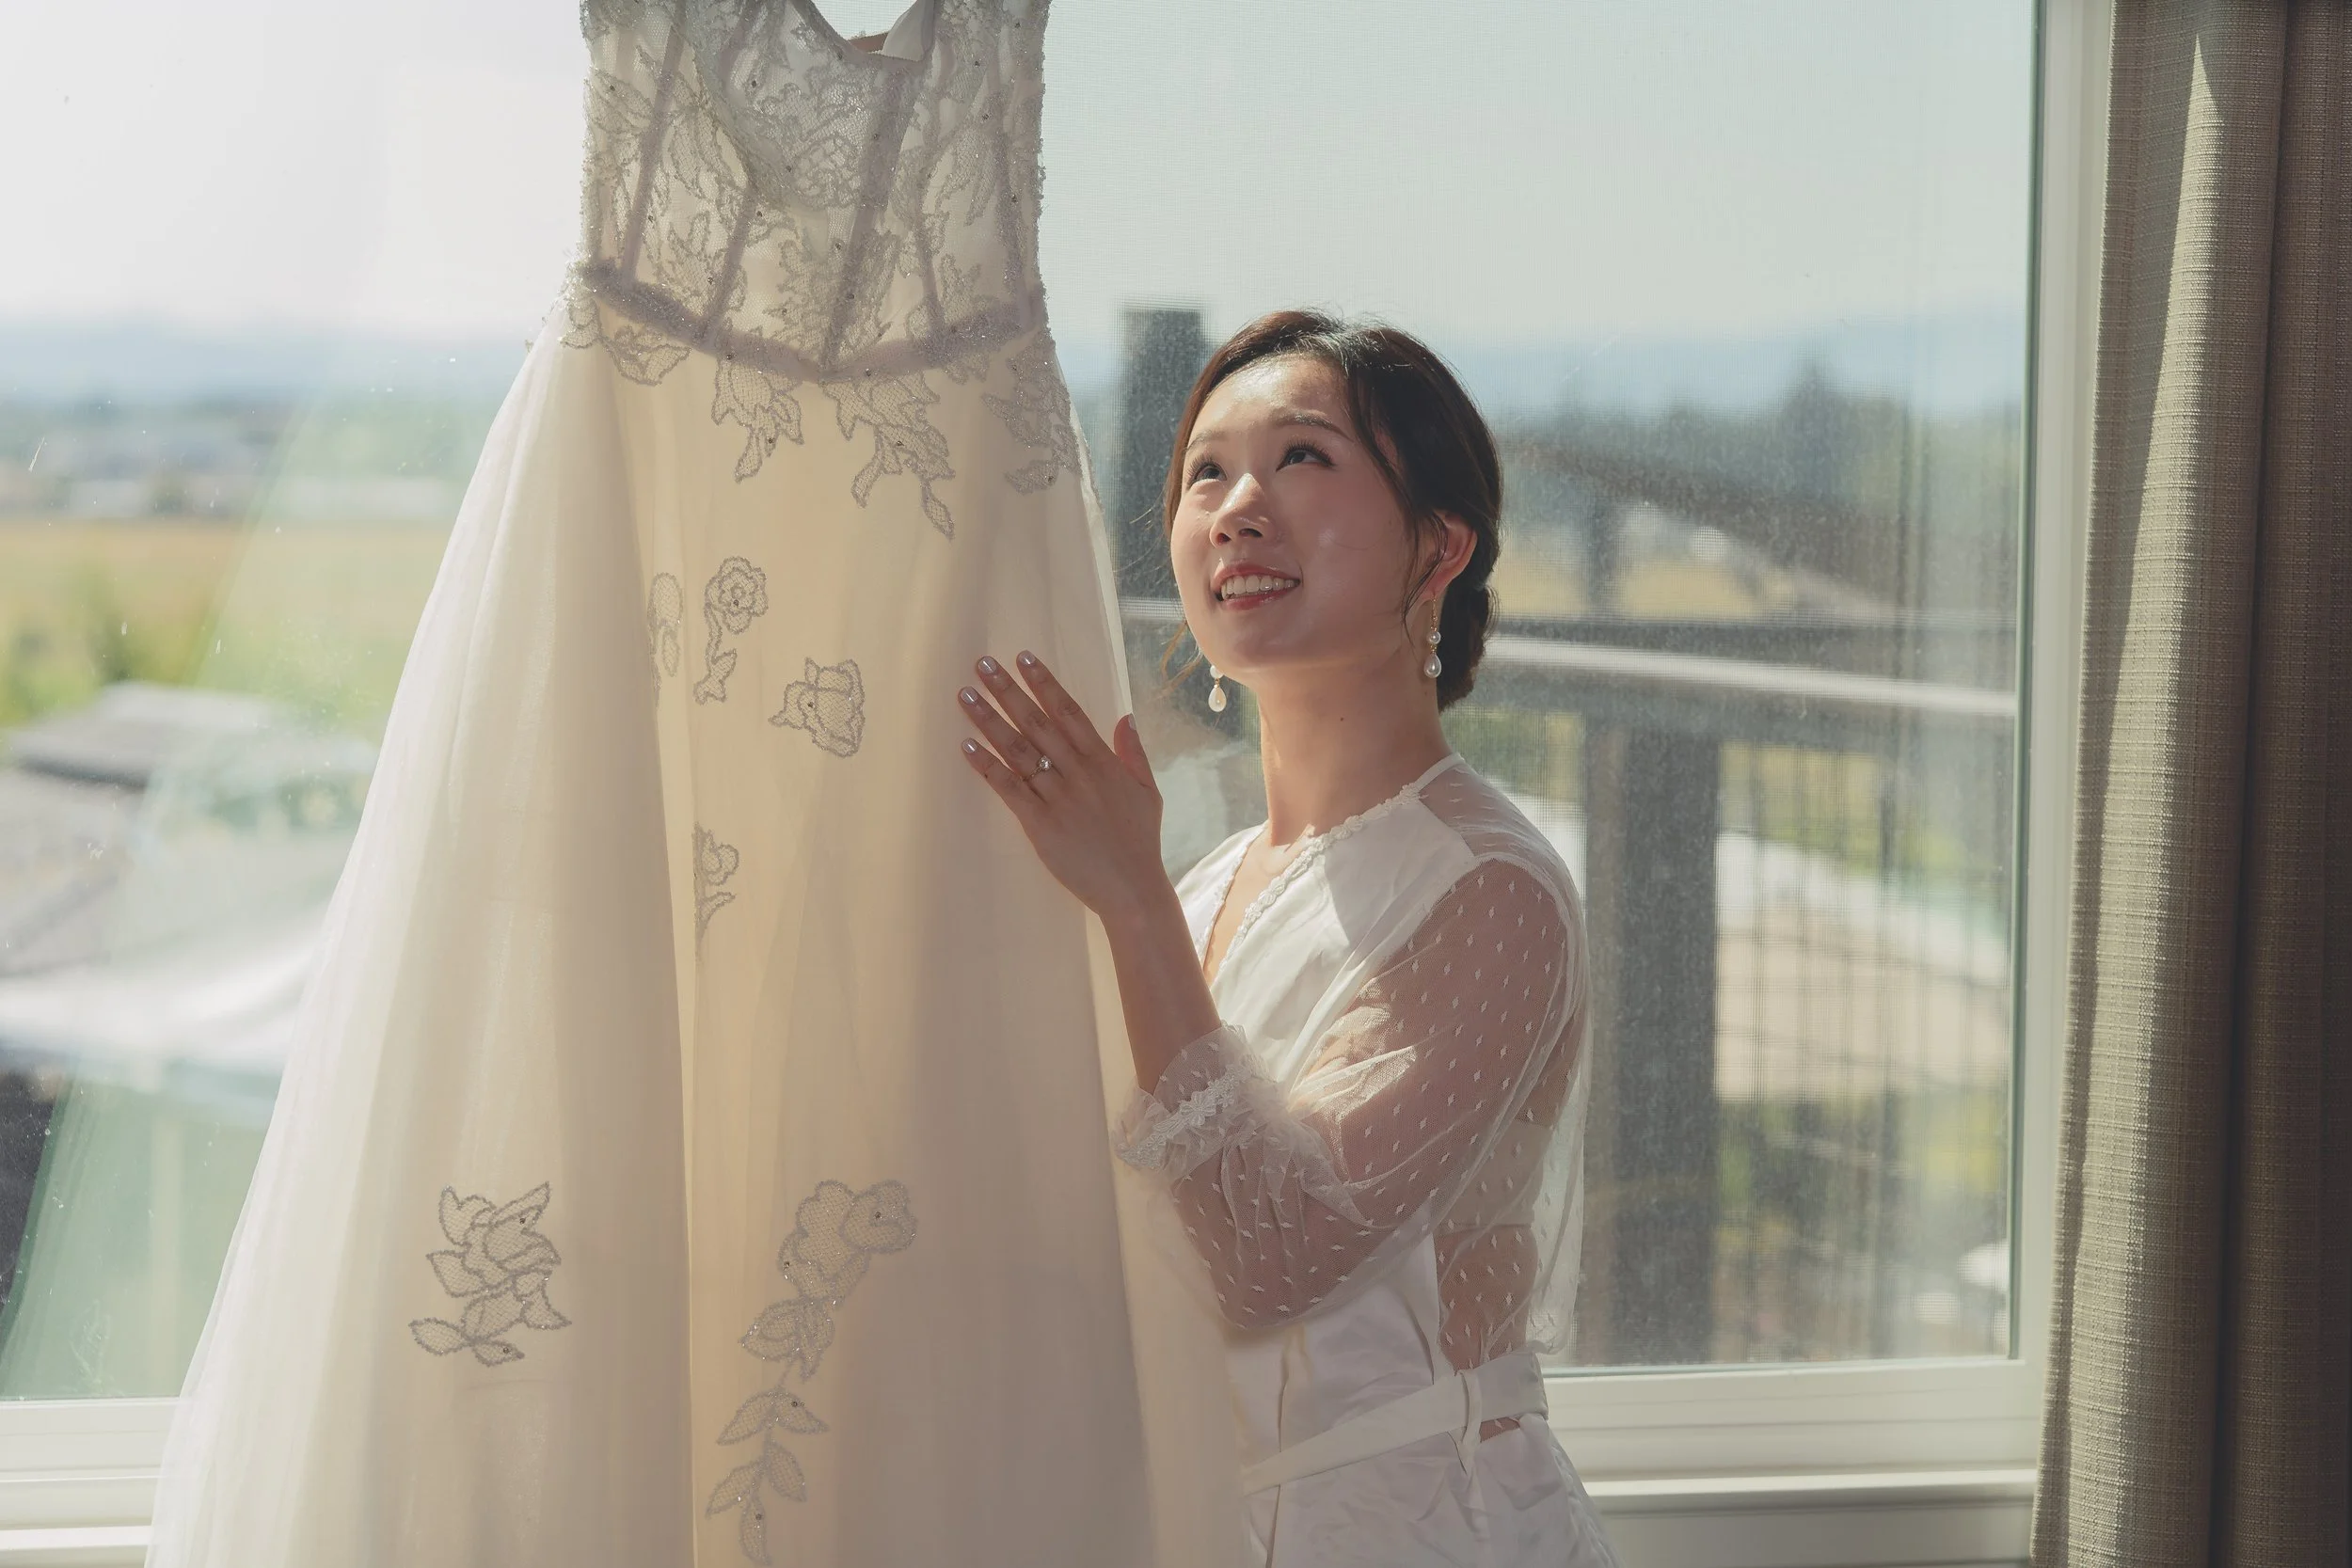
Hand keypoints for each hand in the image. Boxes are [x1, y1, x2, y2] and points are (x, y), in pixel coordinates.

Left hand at [957, 650, 1171, 925]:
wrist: (1132, 889)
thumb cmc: (1139, 842)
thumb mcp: (1147, 792)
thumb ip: (1134, 753)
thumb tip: (1124, 717)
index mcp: (1103, 762)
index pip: (1069, 712)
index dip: (1044, 683)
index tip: (1023, 657)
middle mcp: (1078, 773)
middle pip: (1037, 722)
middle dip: (1008, 691)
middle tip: (982, 663)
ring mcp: (1057, 797)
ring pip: (1018, 750)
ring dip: (989, 720)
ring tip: (966, 695)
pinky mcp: (1039, 825)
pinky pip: (1008, 789)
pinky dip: (987, 766)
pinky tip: (967, 745)